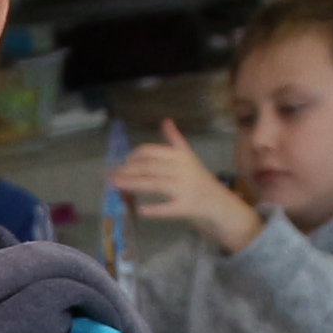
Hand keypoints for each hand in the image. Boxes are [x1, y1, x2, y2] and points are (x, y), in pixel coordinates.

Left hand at [107, 123, 259, 249]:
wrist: (219, 203)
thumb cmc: (199, 179)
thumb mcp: (189, 157)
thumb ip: (176, 140)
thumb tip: (166, 121)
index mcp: (181, 156)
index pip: (153, 152)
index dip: (136, 156)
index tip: (124, 161)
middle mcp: (183, 170)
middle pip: (150, 168)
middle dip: (129, 170)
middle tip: (112, 176)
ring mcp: (185, 189)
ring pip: (155, 185)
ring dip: (133, 184)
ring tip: (116, 186)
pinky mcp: (186, 208)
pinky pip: (168, 209)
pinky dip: (154, 210)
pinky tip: (141, 210)